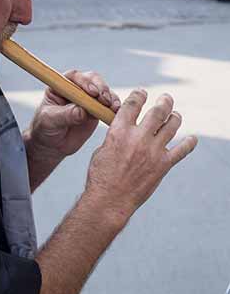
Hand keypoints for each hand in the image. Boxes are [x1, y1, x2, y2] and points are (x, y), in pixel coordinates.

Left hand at [26, 69, 120, 162]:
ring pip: (103, 91)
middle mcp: (76, 88)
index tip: (92, 92)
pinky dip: (114, 108)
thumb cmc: (45, 128)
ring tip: (112, 107)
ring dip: (110, 98)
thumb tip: (82, 111)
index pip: (74, 77)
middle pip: (93, 80)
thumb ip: (66, 115)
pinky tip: (116, 112)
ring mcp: (88, 98)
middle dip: (101, 88)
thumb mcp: (50, 120)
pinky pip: (108, 106)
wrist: (51, 144)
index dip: (85, 82)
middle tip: (104, 100)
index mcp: (61, 85)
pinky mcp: (96, 110)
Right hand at [85, 89, 196, 223]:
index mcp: (119, 131)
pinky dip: (189, 143)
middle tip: (166, 99)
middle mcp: (138, 138)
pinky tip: (192, 139)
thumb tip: (124, 129)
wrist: (109, 201)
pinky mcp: (163, 165)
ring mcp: (153, 151)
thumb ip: (116, 136)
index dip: (139, 95)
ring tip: (175, 115)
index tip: (142, 92)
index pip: (133, 104)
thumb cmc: (101, 176)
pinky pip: (182, 150)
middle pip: (158, 111)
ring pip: (172, 126)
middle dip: (164, 102)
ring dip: (175, 117)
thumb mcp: (102, 150)